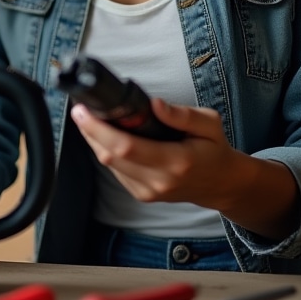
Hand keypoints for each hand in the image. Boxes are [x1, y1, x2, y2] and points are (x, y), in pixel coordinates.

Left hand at [70, 97, 234, 207]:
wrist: (221, 184)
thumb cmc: (214, 149)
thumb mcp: (209, 124)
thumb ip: (183, 114)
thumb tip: (154, 104)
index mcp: (177, 161)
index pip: (127, 147)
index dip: (100, 129)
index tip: (85, 110)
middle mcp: (159, 181)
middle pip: (111, 156)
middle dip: (90, 131)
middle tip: (79, 109)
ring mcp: (149, 192)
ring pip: (108, 164)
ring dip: (94, 140)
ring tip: (88, 117)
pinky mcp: (142, 195)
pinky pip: (115, 171)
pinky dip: (105, 150)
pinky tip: (103, 135)